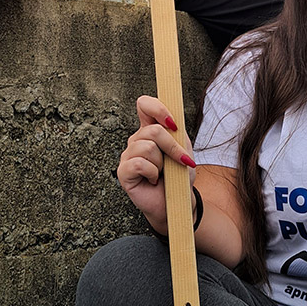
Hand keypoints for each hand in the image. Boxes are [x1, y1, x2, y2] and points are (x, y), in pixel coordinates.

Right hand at [117, 95, 196, 235]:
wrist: (178, 200)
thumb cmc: (179, 174)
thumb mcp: (183, 148)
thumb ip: (176, 131)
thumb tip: (171, 121)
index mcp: (149, 129)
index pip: (145, 104)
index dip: (158, 108)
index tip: (173, 123)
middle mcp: (136, 140)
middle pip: (152, 130)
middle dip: (172, 147)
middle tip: (179, 161)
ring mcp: (128, 155)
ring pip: (148, 147)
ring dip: (163, 163)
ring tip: (162, 172)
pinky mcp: (123, 172)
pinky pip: (140, 164)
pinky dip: (153, 173)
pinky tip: (152, 179)